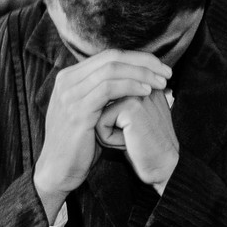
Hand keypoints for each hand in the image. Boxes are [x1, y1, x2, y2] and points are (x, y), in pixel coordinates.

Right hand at [32, 50, 170, 222]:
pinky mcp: (77, 110)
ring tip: (161, 82)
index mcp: (70, 76)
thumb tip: (138, 75)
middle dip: (144, 63)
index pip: (109, 56)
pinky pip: (108, 89)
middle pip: (112, 58)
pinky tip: (146, 91)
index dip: (139, 58)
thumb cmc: (82, 142)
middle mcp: (66, 80)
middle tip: (167, 72)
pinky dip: (130, 86)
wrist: (59, 170)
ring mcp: (70, 95)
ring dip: (141, 74)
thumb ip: (105, 90)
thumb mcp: (91, 110)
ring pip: (111, 70)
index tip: (161, 67)